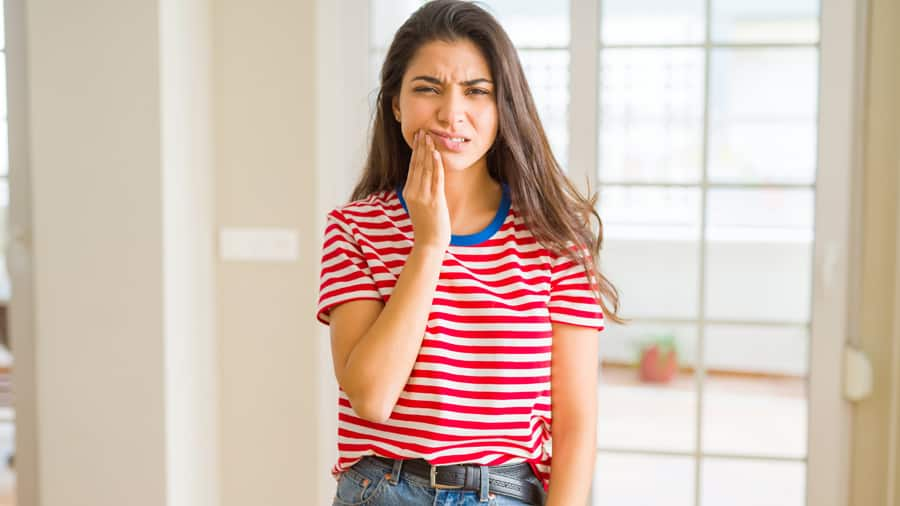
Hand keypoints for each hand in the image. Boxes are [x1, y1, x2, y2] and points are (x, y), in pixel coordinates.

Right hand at [402, 130, 450, 250]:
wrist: (429, 243)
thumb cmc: (427, 226)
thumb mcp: (419, 206)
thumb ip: (420, 191)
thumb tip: (425, 178)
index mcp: (409, 192)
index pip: (412, 167)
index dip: (415, 151)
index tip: (418, 138)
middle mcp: (414, 192)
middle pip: (417, 164)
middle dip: (420, 146)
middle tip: (423, 130)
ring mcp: (423, 196)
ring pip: (426, 168)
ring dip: (428, 151)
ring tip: (430, 136)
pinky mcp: (434, 200)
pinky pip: (435, 179)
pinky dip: (436, 165)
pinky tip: (436, 153)